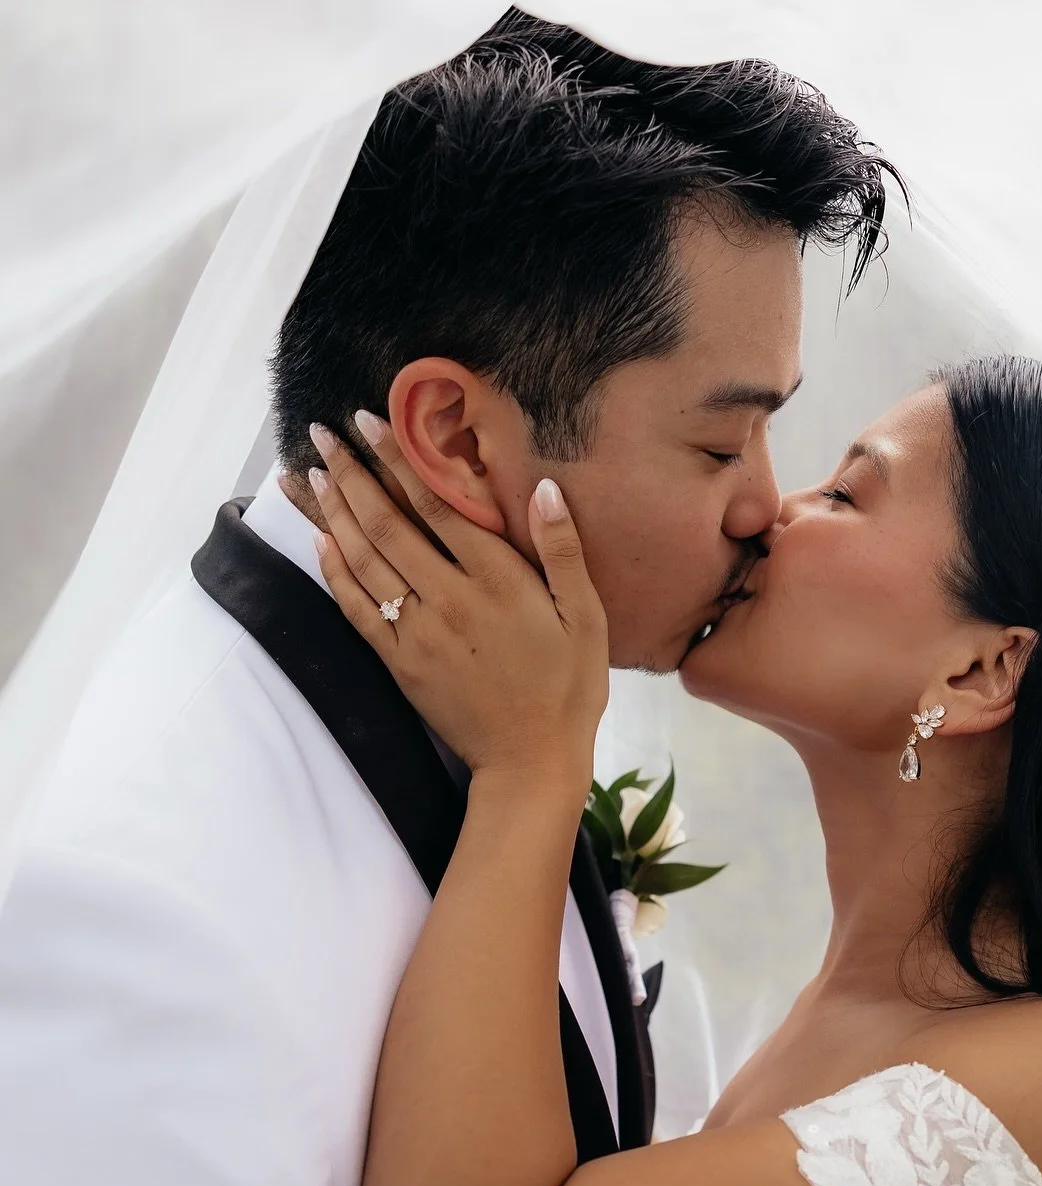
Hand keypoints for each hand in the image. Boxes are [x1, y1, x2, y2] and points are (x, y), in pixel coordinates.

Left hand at [308, 418, 608, 785]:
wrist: (531, 762)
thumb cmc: (568, 689)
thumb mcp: (586, 618)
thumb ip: (563, 551)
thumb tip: (545, 489)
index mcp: (498, 580)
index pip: (435, 506)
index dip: (400, 460)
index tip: (370, 422)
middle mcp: (450, 599)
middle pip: (388, 525)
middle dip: (352, 475)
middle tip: (323, 434)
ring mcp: (419, 633)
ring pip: (365, 561)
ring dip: (334, 513)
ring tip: (311, 474)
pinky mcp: (401, 663)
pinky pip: (358, 609)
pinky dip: (335, 571)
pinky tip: (319, 540)